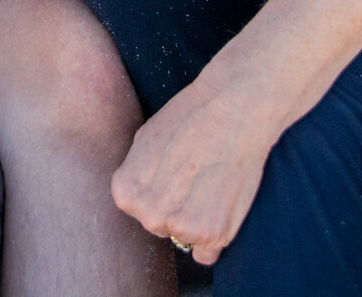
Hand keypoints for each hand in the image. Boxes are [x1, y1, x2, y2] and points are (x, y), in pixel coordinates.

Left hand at [110, 75, 282, 266]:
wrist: (235, 108)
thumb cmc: (190, 117)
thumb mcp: (143, 141)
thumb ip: (136, 176)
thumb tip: (137, 199)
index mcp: (126, 193)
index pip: (136, 207)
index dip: (157, 188)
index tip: (173, 170)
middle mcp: (150, 215)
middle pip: (159, 224)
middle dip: (174, 206)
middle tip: (195, 175)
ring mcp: (183, 227)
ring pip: (183, 237)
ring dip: (195, 220)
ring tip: (211, 183)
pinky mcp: (215, 233)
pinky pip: (206, 254)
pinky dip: (214, 238)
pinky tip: (220, 206)